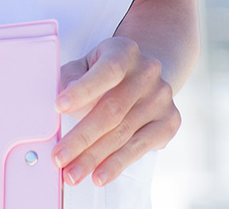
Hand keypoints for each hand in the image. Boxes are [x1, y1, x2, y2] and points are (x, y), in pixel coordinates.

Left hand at [52, 36, 178, 187]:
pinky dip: (117, 164)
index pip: (106, 70)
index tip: (58, 107)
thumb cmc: (104, 74)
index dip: (83, 89)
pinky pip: (140, 147)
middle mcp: (148, 72)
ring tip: (72, 175)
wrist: (144, 76)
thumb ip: (72, 78)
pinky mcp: (170, 121)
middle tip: (58, 158)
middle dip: (81, 138)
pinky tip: (99, 175)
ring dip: (94, 158)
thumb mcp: (86, 65)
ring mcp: (162, 97)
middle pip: (112, 110)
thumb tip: (62, 103)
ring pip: (124, 133)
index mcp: (124, 51)